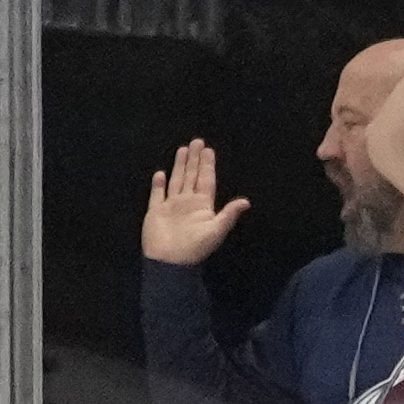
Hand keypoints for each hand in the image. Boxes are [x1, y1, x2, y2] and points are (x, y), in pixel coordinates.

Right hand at [141, 139, 249, 263]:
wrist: (171, 262)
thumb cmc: (195, 247)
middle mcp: (188, 202)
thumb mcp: (216, 230)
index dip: (208, 165)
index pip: (206, 180)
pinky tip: (160, 173)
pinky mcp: (156, 211)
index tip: (209, 150)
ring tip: (182, 149)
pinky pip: (157, 194)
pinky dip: (158, 184)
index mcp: (202, 205)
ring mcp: (171, 206)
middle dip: (195, 159)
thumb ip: (229, 214)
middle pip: (192, 175)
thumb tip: (247, 201)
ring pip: (177, 180)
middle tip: (197, 141)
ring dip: (180, 166)